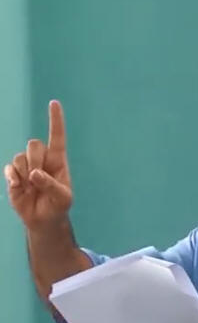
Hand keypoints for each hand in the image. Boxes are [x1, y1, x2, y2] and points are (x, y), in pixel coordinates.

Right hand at [4, 100, 72, 229]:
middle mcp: (42, 159)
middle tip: (38, 178)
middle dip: (35, 160)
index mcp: (58, 160)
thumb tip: (34, 173)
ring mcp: (26, 166)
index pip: (57, 136)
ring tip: (32, 187)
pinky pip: (9, 168)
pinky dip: (14, 178)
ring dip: (25, 172)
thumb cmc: (58, 205)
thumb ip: (51, 185)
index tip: (54, 103)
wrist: (43, 220)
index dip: (55, 120)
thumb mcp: (62, 197)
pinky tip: (20, 188)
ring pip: (20, 156)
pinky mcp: (13, 175)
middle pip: (34, 144)